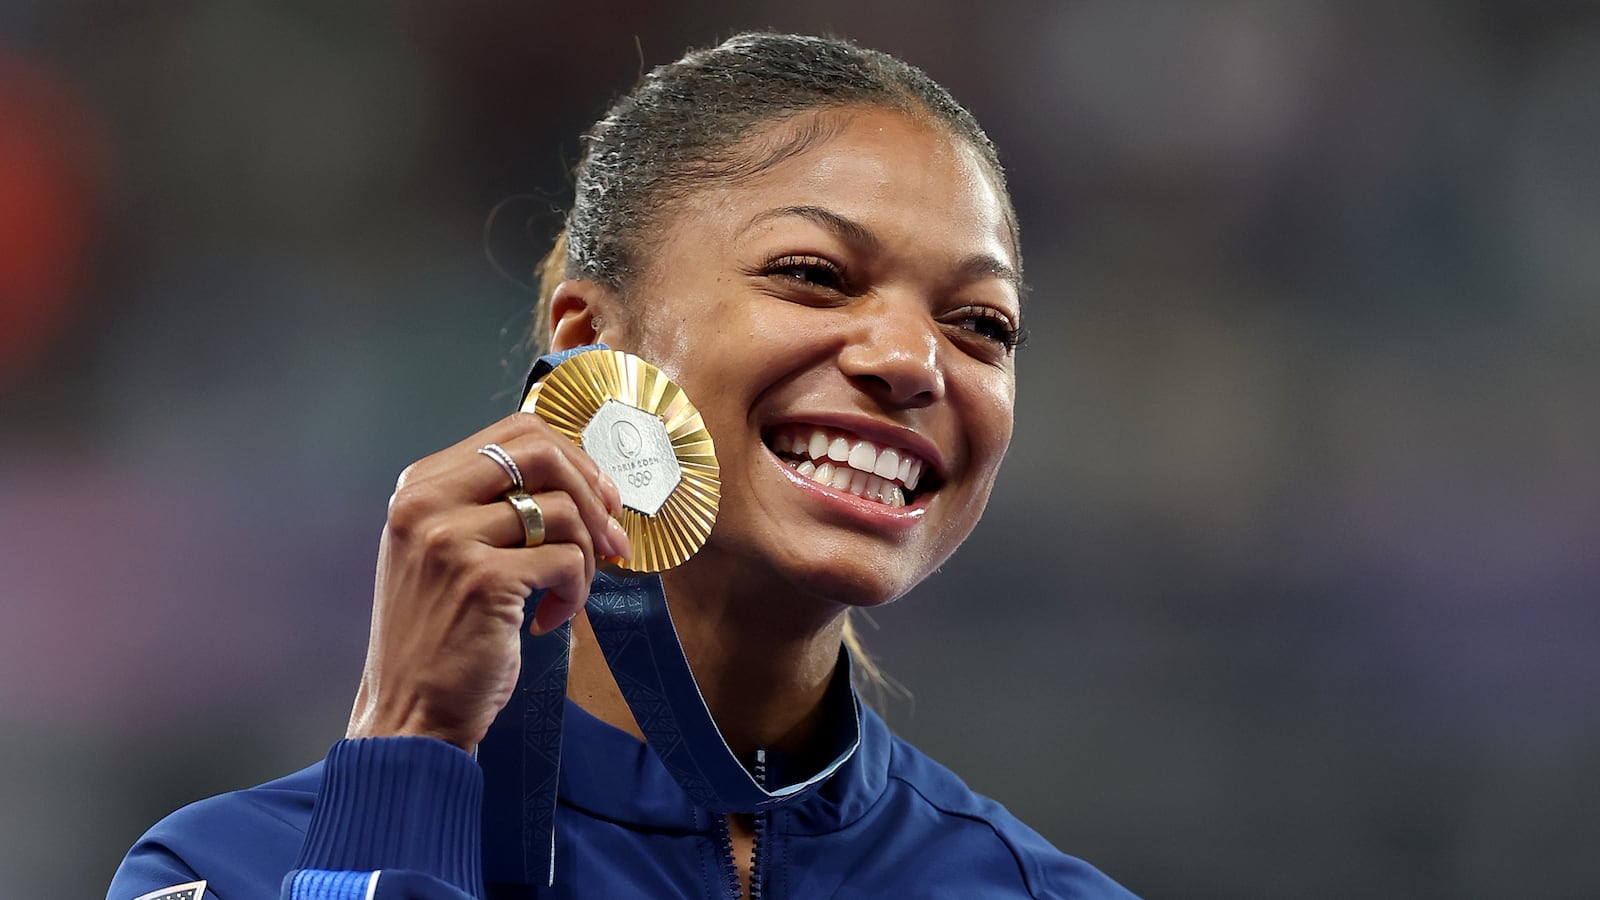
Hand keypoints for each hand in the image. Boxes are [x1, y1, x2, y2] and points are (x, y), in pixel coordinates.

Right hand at [345, 412, 629, 750]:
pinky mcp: (484, 579)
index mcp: (419, 486)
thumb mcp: (446, 552)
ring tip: (568, 593)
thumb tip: (582, 477)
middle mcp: (426, 502)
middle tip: (611, 536)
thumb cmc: (439, 637)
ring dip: (586, 556)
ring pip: (562, 510)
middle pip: (540, 452)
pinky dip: (574, 592)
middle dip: (592, 492)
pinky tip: (550, 620)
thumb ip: (492, 505)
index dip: (572, 457)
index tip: (600, 495)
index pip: (513, 431)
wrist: (410, 712)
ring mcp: (450, 538)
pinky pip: (568, 560)